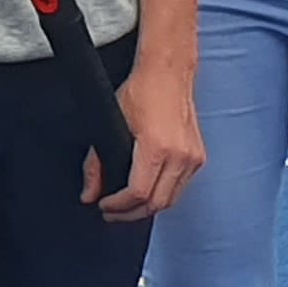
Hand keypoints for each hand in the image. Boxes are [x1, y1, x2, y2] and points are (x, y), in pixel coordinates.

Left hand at [95, 56, 203, 220]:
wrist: (169, 72)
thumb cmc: (141, 92)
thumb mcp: (110, 125)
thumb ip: (96, 164)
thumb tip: (89, 194)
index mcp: (157, 147)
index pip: (138, 193)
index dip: (118, 206)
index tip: (104, 206)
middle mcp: (180, 156)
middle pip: (156, 203)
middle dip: (131, 214)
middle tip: (112, 212)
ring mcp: (193, 157)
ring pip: (170, 200)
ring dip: (147, 208)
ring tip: (126, 206)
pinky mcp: (199, 157)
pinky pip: (180, 188)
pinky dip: (162, 195)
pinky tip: (146, 192)